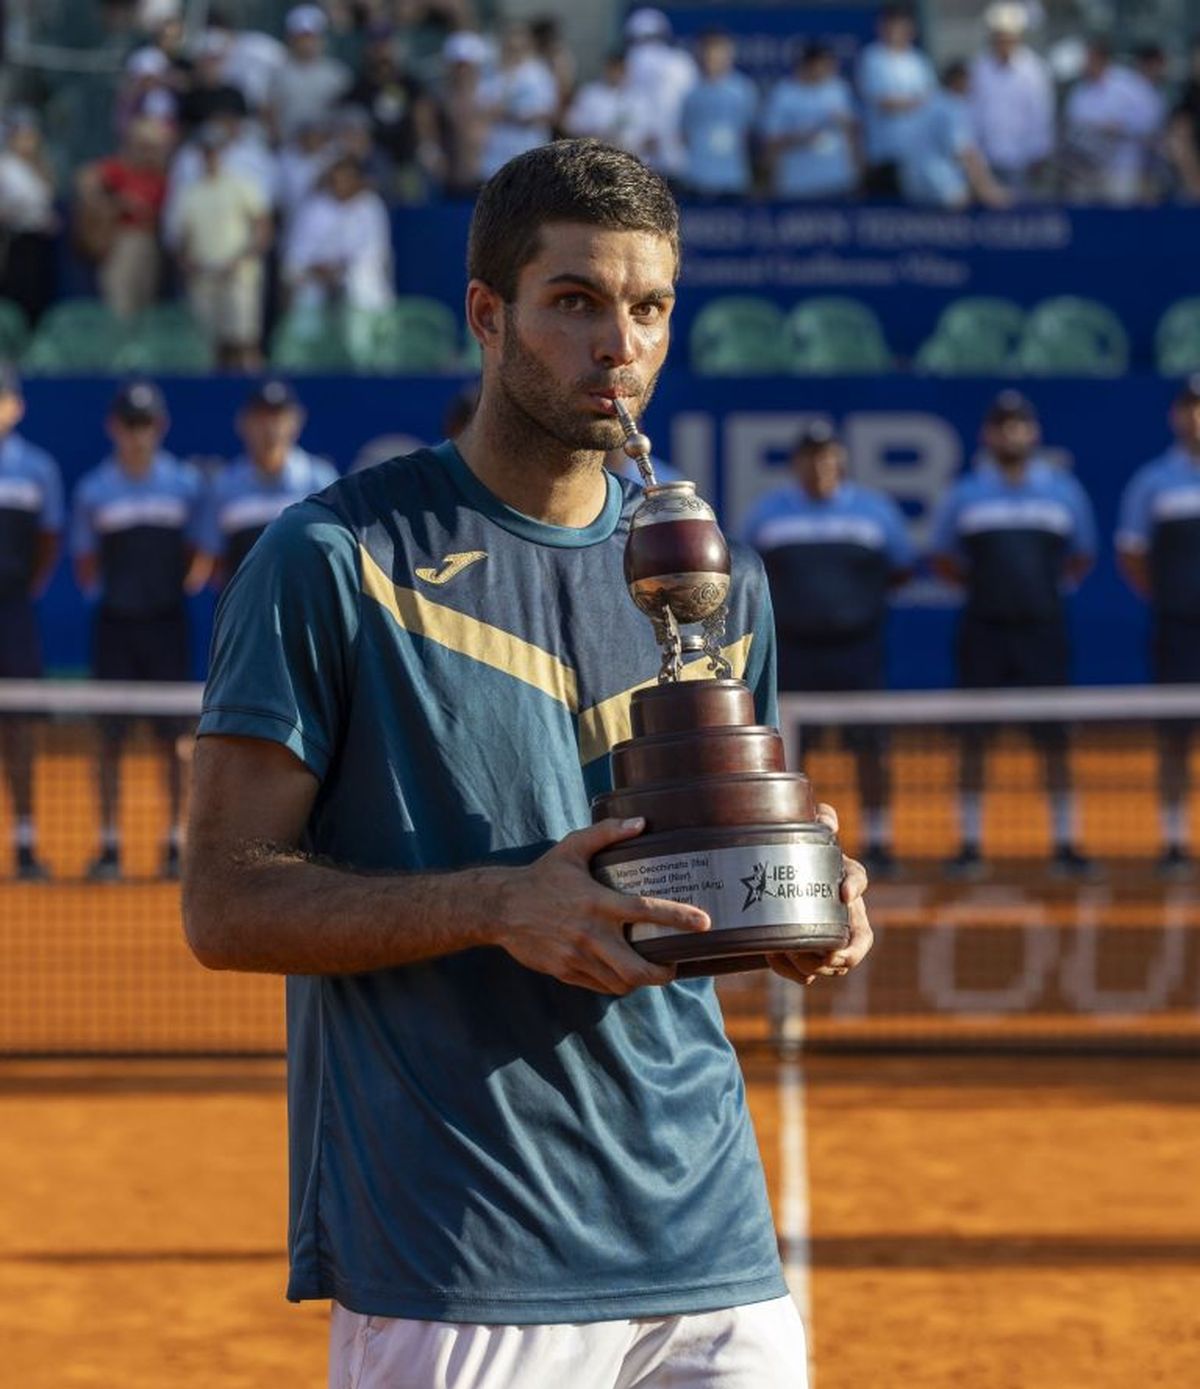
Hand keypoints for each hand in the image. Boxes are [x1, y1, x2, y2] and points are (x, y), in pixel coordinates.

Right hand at [489, 818, 710, 995]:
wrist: (500, 907)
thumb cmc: (542, 875)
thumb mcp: (572, 848)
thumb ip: (607, 832)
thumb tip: (641, 822)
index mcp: (598, 901)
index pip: (647, 910)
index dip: (679, 918)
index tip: (704, 924)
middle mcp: (591, 933)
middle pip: (636, 968)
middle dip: (662, 974)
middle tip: (674, 965)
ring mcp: (577, 957)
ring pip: (620, 983)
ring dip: (640, 981)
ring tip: (651, 971)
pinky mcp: (565, 971)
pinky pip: (599, 986)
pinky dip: (616, 984)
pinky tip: (621, 974)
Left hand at [766, 802, 872, 985]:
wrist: (776, 884)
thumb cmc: (799, 858)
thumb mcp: (809, 838)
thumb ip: (821, 820)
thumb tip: (826, 816)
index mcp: (844, 880)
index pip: (859, 879)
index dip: (856, 887)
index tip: (845, 892)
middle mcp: (844, 915)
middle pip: (854, 946)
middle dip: (837, 953)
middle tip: (815, 947)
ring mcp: (830, 941)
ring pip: (831, 966)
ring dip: (810, 964)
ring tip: (784, 949)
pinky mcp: (810, 958)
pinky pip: (807, 974)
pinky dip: (791, 971)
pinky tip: (773, 957)